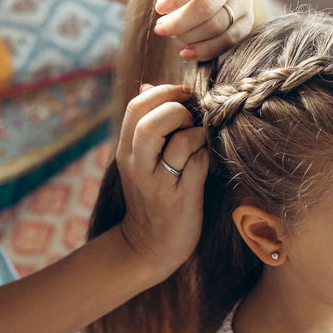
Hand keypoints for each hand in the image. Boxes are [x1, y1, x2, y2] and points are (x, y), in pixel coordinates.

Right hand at [115, 84, 208, 275]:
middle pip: (150, 122)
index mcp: (126, 152)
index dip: (162, 92)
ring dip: (195, 133)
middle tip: (189, 117)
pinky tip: (206, 160)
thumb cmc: (152, 195)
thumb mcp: (139, 160)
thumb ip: (143, 125)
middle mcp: (138, 166)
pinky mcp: (181, 198)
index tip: (181, 95)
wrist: (150, 246)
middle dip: (176, 110)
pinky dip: (206, 154)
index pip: (136, 107)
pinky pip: (198, 164)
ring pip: (178, 142)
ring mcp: (159, 183)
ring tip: (198, 139)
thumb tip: (146, 86)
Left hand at [152, 0, 252, 60]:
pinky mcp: (247, 19)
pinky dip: (205, 50)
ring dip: (190, 36)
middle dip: (180, 22)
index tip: (159, 9)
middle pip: (208, 5)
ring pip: (217, 25)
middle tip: (160, 29)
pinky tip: (186, 52)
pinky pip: (228, 40)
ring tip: (173, 37)